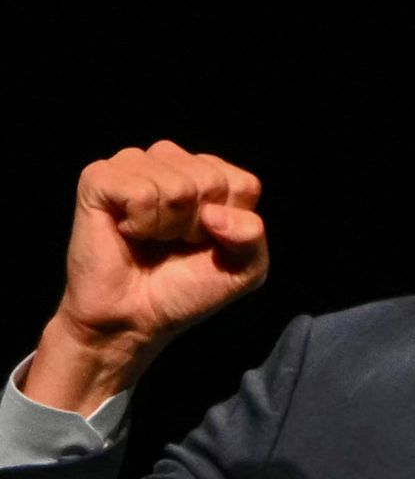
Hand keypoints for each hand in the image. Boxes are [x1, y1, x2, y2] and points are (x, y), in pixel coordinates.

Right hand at [27, 139, 268, 411]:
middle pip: (211, 181)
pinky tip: (128, 232)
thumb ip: (252, 236)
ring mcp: (133, 164)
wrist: (135, 318)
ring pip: (177, 187)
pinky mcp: (99, 178)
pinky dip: (141, 224)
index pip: (243, 184)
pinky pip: (141, 193)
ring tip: (151, 239)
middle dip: (197, 226)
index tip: (206, 244)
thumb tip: (215, 213)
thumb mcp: (243, 269)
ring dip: (168, 227)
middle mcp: (171, 160)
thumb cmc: (185, 289)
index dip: (230, 225)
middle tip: (174, 244)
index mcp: (208, 174)